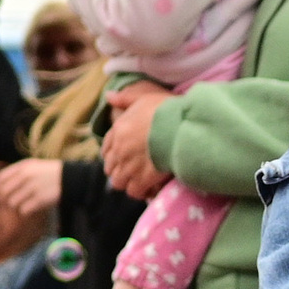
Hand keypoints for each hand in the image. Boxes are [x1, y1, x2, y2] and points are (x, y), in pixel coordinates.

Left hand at [0, 158, 62, 216]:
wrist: (72, 178)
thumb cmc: (50, 174)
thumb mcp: (34, 166)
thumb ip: (17, 172)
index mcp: (23, 166)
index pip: (0, 179)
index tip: (2, 194)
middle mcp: (26, 176)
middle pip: (4, 193)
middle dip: (6, 200)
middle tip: (13, 203)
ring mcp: (33, 187)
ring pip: (12, 203)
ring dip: (17, 206)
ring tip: (26, 204)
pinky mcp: (41, 199)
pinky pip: (23, 210)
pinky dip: (26, 212)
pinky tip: (33, 208)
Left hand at [102, 84, 174, 198]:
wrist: (182, 127)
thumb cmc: (167, 110)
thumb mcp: (144, 98)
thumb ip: (125, 99)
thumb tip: (108, 96)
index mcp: (118, 130)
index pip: (106, 148)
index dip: (113, 154)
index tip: (122, 157)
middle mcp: (120, 150)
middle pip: (110, 168)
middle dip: (120, 169)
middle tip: (134, 170)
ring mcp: (130, 166)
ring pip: (118, 182)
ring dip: (127, 182)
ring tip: (140, 180)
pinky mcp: (143, 179)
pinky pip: (134, 191)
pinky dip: (140, 191)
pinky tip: (149, 188)